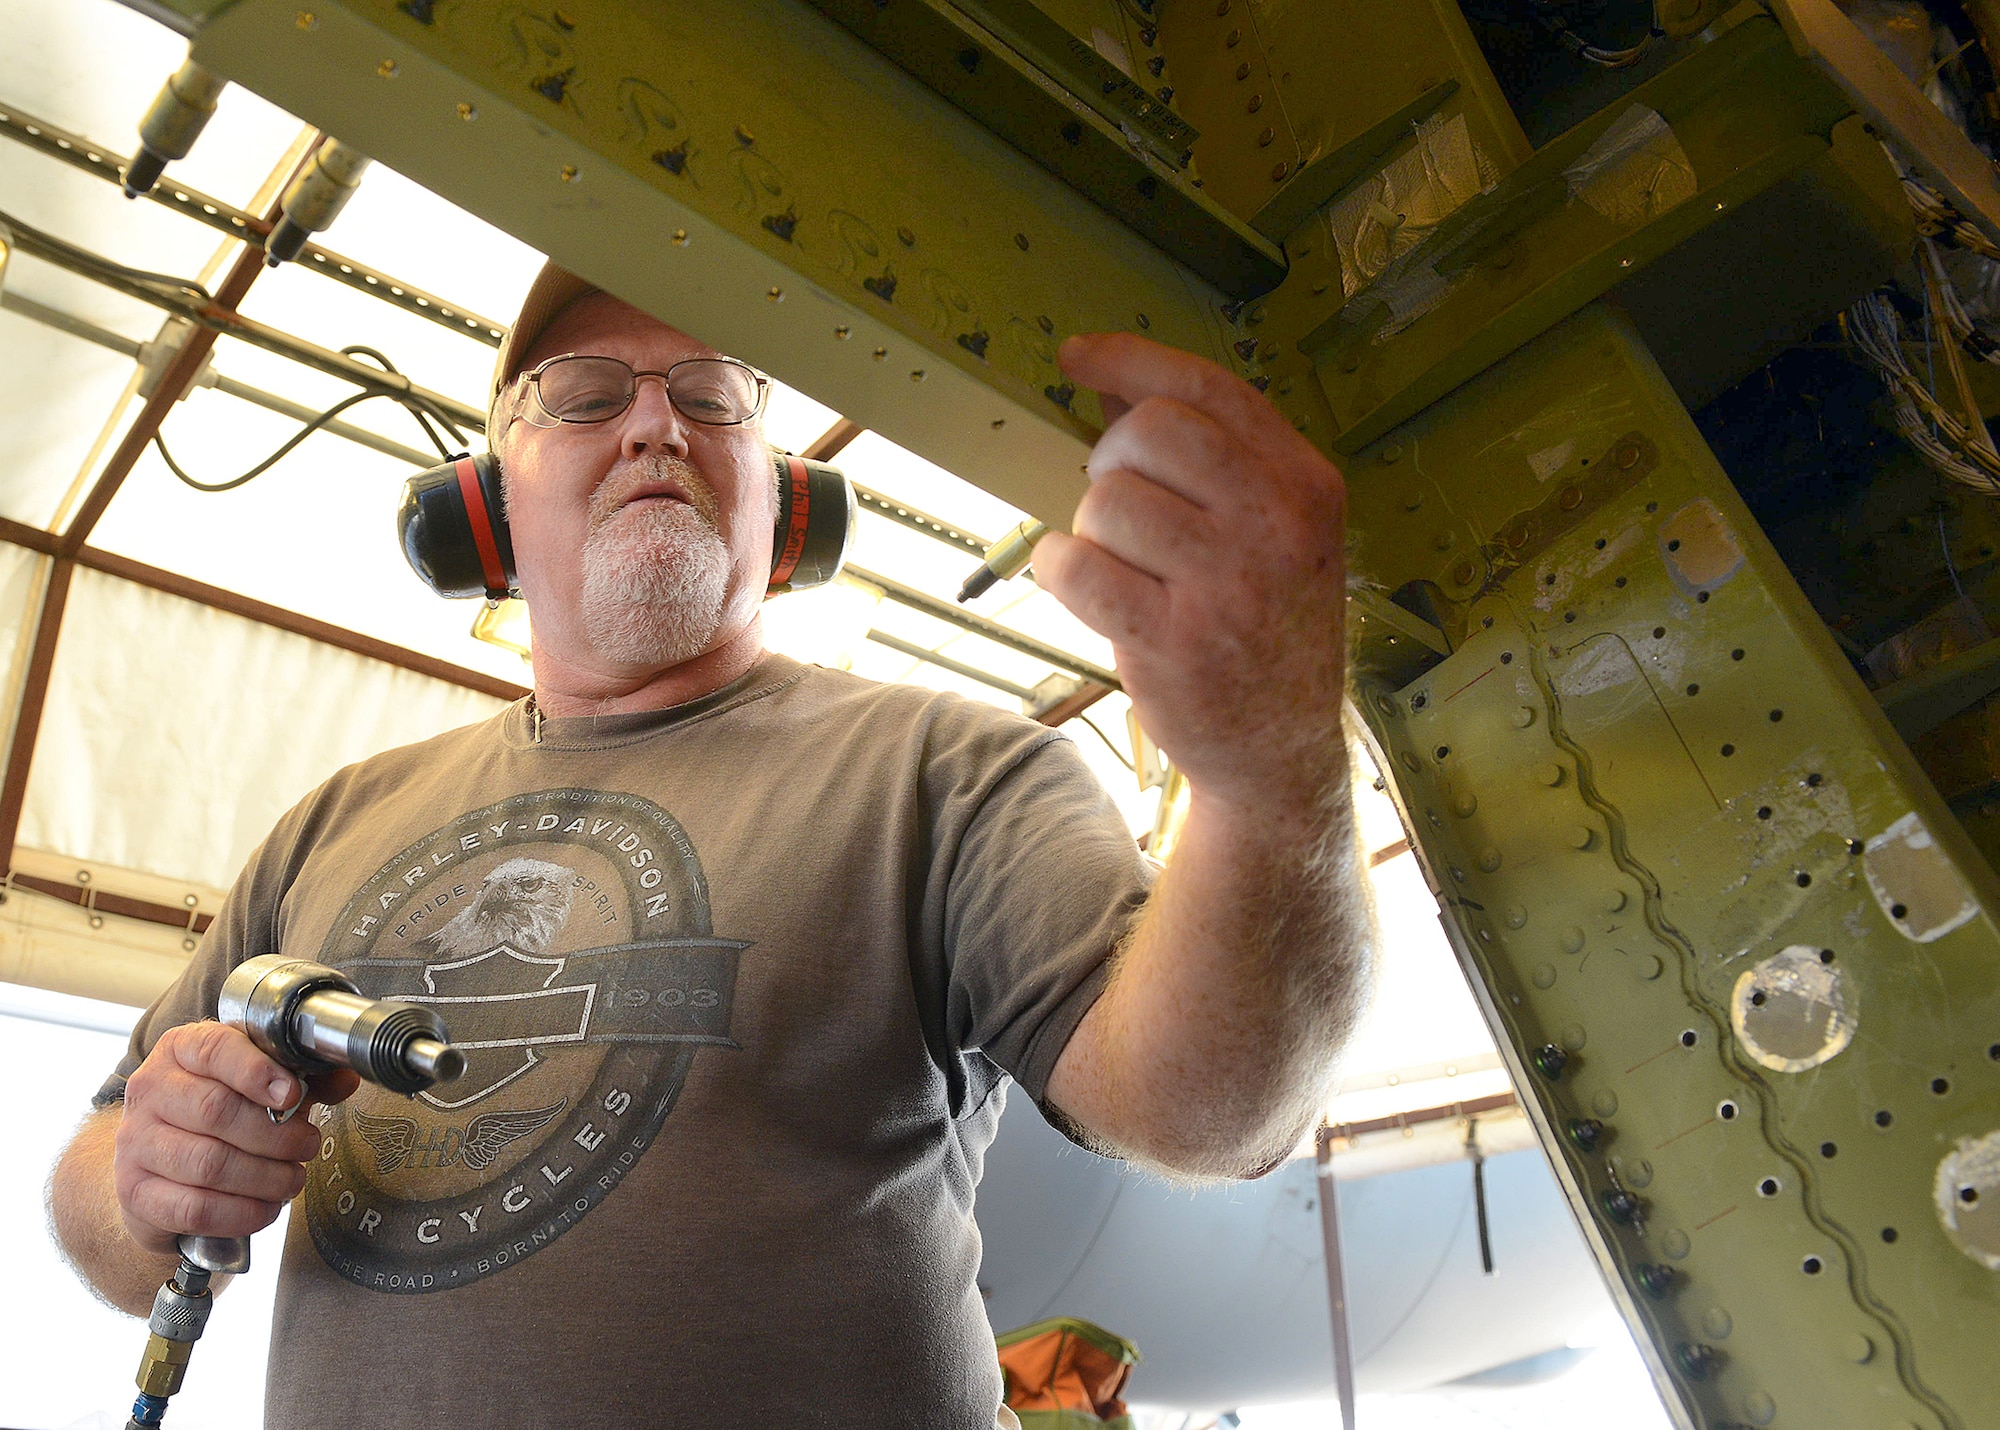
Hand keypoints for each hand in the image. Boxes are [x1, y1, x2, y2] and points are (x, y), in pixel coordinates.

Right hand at [114, 1021, 358, 1257]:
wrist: (158, 1165)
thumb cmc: (217, 1114)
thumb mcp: (259, 1083)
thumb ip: (306, 1077)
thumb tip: (346, 1078)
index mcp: (181, 1050)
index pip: (214, 1049)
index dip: (258, 1072)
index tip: (294, 1095)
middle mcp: (149, 1091)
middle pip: (216, 1111)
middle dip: (276, 1135)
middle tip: (307, 1146)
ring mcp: (135, 1143)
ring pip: (208, 1163)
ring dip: (265, 1177)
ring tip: (292, 1179)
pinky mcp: (135, 1193)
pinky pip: (194, 1208)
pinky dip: (241, 1213)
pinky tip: (265, 1208)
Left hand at [1035, 333, 1348, 814]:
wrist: (1281, 750)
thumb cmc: (1265, 628)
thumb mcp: (1272, 532)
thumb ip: (1208, 456)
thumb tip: (1111, 382)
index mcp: (1305, 485)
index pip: (1208, 390)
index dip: (1130, 358)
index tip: (1076, 356)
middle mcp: (1276, 527)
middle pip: (1149, 433)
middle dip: (1111, 460)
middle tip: (1120, 506)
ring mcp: (1227, 586)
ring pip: (1107, 501)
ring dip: (1091, 529)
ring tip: (1121, 566)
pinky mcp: (1173, 643)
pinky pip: (1078, 566)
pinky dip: (1060, 569)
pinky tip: (1083, 587)